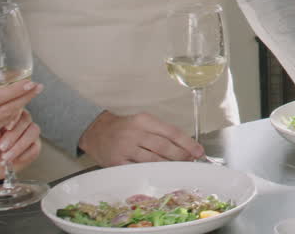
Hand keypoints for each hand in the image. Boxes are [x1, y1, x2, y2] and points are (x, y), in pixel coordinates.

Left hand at [0, 108, 41, 180]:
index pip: (15, 109)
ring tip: (5, 156)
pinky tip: (12, 160)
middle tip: (1, 147)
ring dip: (19, 145)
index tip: (6, 128)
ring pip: (33, 131)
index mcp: (7, 114)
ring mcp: (29, 132)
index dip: (13, 117)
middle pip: (26, 119)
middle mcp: (20, 120)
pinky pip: (35, 147)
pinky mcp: (34, 145)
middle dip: (14, 134)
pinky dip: (23, 155)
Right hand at [79, 111, 202, 166]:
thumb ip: (161, 132)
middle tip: (191, 161)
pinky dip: (151, 173)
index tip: (198, 151)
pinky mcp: (117, 162)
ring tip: (179, 168)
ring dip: (169, 166)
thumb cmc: (125, 127)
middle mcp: (135, 133)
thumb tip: (185, 146)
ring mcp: (125, 148)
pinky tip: (160, 174)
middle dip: (181, 156)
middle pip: (164, 147)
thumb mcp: (143, 122)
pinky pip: (138, 169)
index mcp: (144, 120)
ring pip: (153, 160)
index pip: (171, 132)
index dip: (187, 143)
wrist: (96, 131)